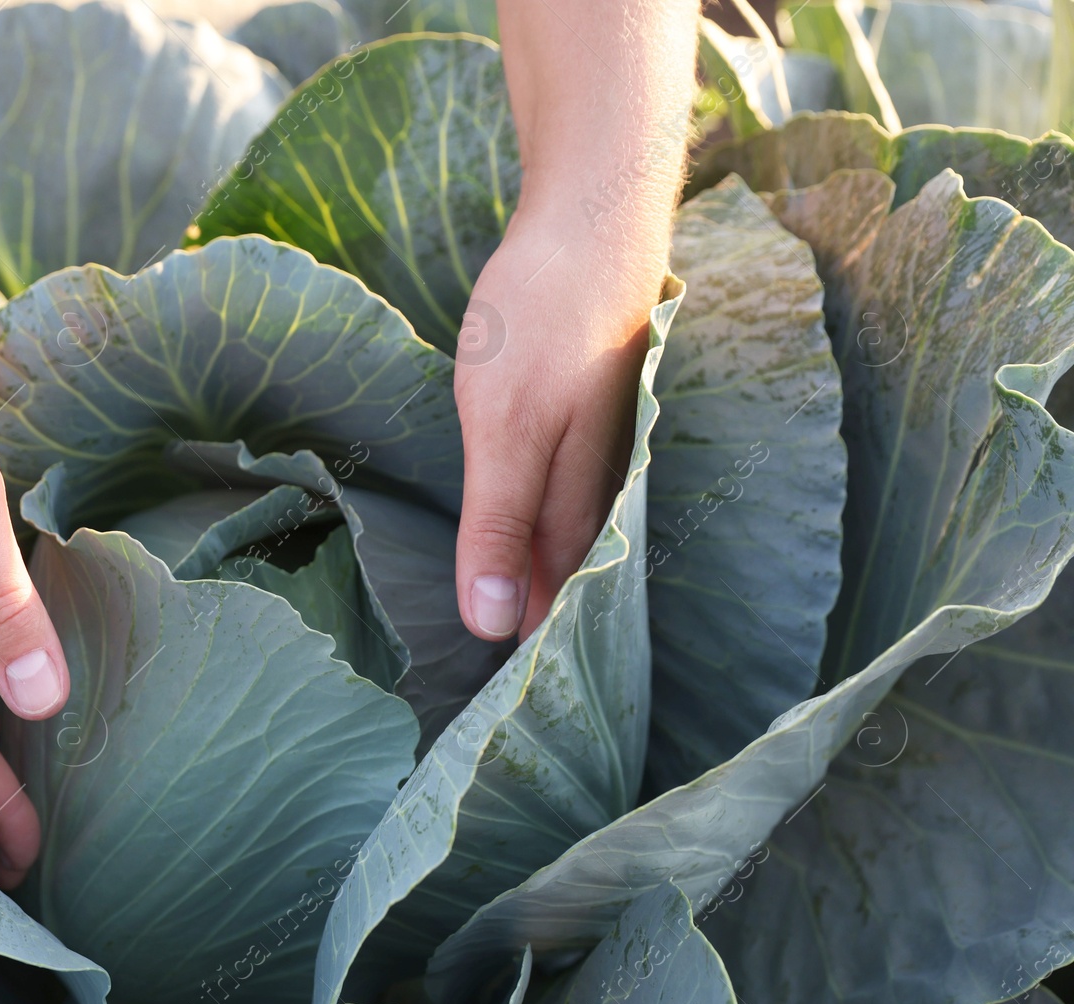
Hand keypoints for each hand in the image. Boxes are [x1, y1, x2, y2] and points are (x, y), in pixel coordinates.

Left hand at [454, 202, 668, 641]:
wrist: (594, 215)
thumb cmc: (546, 319)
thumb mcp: (505, 428)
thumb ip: (498, 525)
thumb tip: (491, 627)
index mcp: (583, 501)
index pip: (552, 600)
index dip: (523, 645)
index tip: (494, 700)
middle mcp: (600, 482)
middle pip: (563, 571)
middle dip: (529, 618)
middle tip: (493, 676)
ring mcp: (599, 443)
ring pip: (564, 530)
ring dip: (532, 570)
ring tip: (501, 615)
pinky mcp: (587, 410)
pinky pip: (561, 485)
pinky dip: (535, 517)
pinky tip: (519, 523)